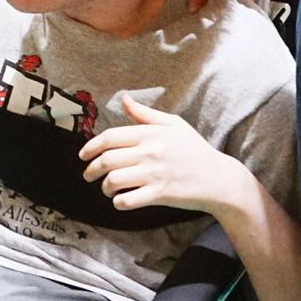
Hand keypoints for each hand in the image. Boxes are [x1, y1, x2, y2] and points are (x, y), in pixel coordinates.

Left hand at [79, 94, 245, 214]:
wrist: (218, 178)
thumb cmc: (194, 149)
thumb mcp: (173, 124)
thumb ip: (145, 113)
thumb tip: (124, 98)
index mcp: (150, 133)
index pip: (111, 137)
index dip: (91, 146)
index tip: (83, 155)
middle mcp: (150, 151)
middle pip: (108, 159)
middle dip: (91, 169)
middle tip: (88, 175)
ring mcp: (154, 173)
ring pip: (114, 180)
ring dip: (105, 187)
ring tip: (107, 188)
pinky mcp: (160, 194)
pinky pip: (129, 200)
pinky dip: (119, 202)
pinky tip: (120, 201)